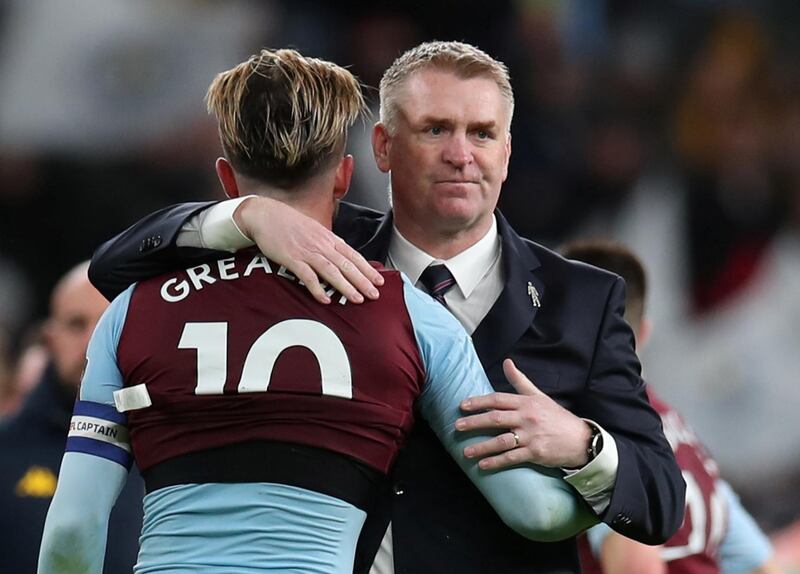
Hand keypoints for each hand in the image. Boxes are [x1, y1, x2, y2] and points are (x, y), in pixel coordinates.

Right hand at [235, 197, 383, 303]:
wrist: (265, 214)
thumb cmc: (289, 223)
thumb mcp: (314, 230)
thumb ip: (327, 244)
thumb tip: (341, 256)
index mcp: (328, 238)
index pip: (353, 255)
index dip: (367, 269)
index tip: (378, 281)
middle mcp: (321, 245)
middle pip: (346, 265)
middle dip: (363, 281)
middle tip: (375, 295)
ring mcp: (307, 252)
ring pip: (331, 271)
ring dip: (345, 286)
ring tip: (357, 299)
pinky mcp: (292, 259)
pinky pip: (307, 276)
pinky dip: (317, 288)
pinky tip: (325, 299)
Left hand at [456, 359, 591, 469]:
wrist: (580, 439)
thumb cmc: (556, 417)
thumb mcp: (538, 396)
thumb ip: (519, 381)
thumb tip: (506, 362)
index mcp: (526, 403)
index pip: (498, 399)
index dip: (478, 402)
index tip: (462, 406)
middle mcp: (527, 418)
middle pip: (495, 419)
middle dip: (474, 422)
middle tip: (457, 427)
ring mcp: (531, 436)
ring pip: (501, 441)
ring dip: (481, 447)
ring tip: (465, 452)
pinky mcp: (535, 452)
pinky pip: (511, 457)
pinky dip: (496, 462)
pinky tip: (483, 465)